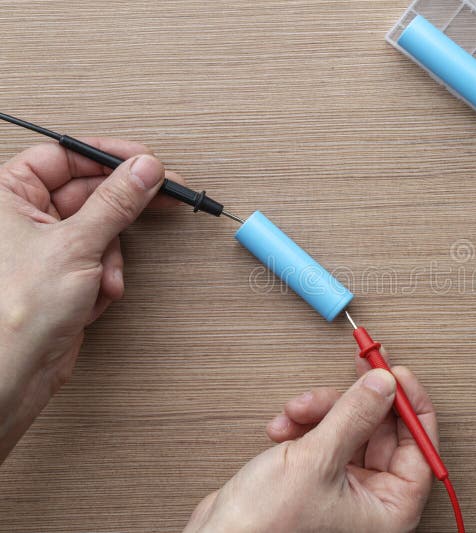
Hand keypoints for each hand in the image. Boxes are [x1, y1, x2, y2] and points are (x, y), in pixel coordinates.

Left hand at [0, 139, 182, 461]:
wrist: (15, 372)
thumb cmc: (16, 311)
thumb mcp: (76, 244)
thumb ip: (116, 202)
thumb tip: (144, 170)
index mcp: (6, 195)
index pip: (63, 156)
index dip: (108, 156)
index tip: (146, 161)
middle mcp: (21, 216)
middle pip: (87, 193)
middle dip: (119, 213)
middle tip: (161, 199)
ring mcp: (42, 246)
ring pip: (99, 229)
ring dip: (111, 255)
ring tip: (104, 278)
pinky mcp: (60, 273)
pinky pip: (98, 258)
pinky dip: (105, 276)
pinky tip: (95, 295)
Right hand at [185, 356, 437, 532]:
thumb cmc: (266, 527)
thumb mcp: (318, 460)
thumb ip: (355, 416)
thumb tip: (384, 384)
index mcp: (390, 510)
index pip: (420, 449)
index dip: (410, 406)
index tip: (397, 373)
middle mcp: (372, 503)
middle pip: (382, 433)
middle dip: (356, 403)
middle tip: (356, 370)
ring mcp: (344, 492)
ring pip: (349, 431)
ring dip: (322, 413)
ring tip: (297, 411)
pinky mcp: (317, 482)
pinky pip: (324, 440)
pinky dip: (305, 427)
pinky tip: (283, 428)